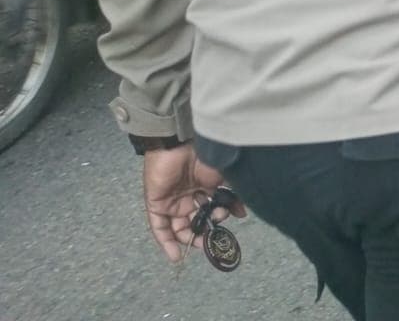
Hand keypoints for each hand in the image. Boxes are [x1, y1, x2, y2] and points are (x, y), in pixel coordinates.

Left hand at [140, 144, 245, 262]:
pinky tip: (176, 256)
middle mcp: (187, 196)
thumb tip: (242, 213)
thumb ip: (232, 195)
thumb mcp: (224, 176)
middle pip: (195, 220)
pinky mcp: (156, 204)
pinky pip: (159, 228)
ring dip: (190, 238)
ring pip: (180, 226)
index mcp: (204, 187)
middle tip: (213, 237)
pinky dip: (166, 243)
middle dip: (205, 232)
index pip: (211, 209)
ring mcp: (171, 200)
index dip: (219, 220)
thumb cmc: (206, 154)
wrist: (181, 142)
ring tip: (201, 241)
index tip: (230, 228)